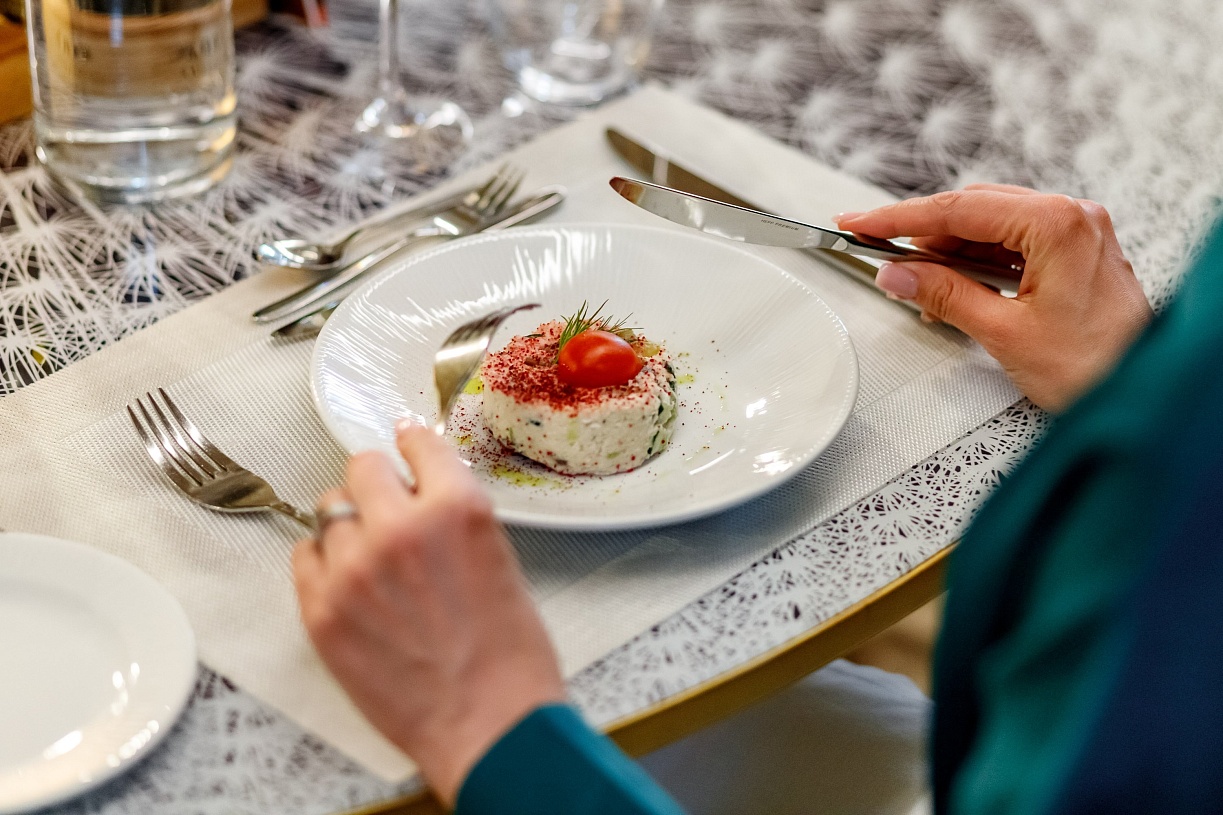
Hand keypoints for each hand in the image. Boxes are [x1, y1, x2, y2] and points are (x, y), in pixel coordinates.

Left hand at [293, 423, 564, 805]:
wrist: (488, 723)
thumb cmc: (509, 653)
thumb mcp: (500, 558)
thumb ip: (455, 515)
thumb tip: (421, 487)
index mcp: (458, 508)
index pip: (418, 444)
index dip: (413, 445)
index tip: (406, 444)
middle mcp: (400, 528)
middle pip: (362, 467)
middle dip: (378, 483)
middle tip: (389, 506)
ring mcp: (354, 570)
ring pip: (329, 511)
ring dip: (350, 525)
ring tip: (373, 557)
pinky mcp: (321, 611)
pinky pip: (303, 555)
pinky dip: (322, 560)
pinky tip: (348, 579)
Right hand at [835, 185, 1151, 411]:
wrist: (1143, 398)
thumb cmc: (1099, 370)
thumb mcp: (1005, 332)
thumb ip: (945, 295)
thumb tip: (900, 274)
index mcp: (1057, 225)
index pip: (959, 208)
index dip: (899, 218)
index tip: (861, 224)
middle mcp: (1073, 219)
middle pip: (975, 210)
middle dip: (923, 234)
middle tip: (878, 251)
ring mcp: (1077, 236)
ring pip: (993, 227)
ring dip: (950, 252)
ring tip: (915, 283)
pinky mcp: (1076, 257)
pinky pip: (1014, 246)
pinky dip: (978, 263)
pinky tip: (953, 288)